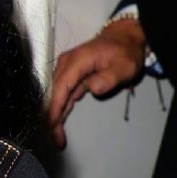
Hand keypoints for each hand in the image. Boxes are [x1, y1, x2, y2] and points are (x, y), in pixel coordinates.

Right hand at [47, 19, 147, 148]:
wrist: (123, 37)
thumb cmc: (125, 52)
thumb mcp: (124, 65)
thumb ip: (109, 77)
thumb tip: (93, 89)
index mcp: (77, 60)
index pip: (61, 86)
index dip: (54, 107)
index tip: (51, 125)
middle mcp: (66, 64)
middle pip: (54, 93)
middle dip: (52, 117)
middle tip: (56, 139)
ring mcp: (67, 68)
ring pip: (56, 95)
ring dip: (55, 115)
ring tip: (57, 137)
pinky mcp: (70, 75)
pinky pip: (63, 93)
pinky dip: (61, 108)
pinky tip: (59, 123)